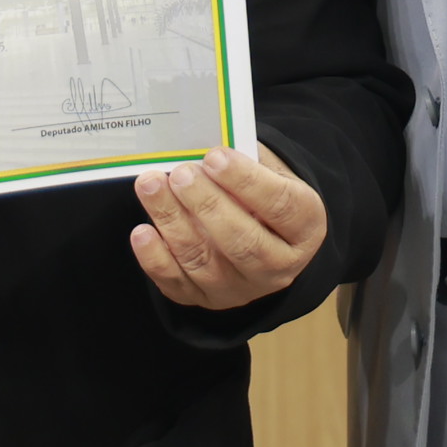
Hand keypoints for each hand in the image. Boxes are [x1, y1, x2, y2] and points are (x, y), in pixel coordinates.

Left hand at [127, 146, 326, 308]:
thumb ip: (247, 161)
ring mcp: (241, 288)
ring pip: (204, 262)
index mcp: (304, 227)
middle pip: (242, 242)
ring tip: (151, 185)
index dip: (246, 181)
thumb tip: (205, 148)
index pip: (281, 206)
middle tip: (181, 174)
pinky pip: (178, 284)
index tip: (214, 157)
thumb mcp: (270, 172)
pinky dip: (156, 259)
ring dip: (173, 222)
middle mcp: (278, 266)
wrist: (261, 237)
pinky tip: (142, 231)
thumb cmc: (263, 194)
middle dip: (206, 204)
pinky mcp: (206, 298)